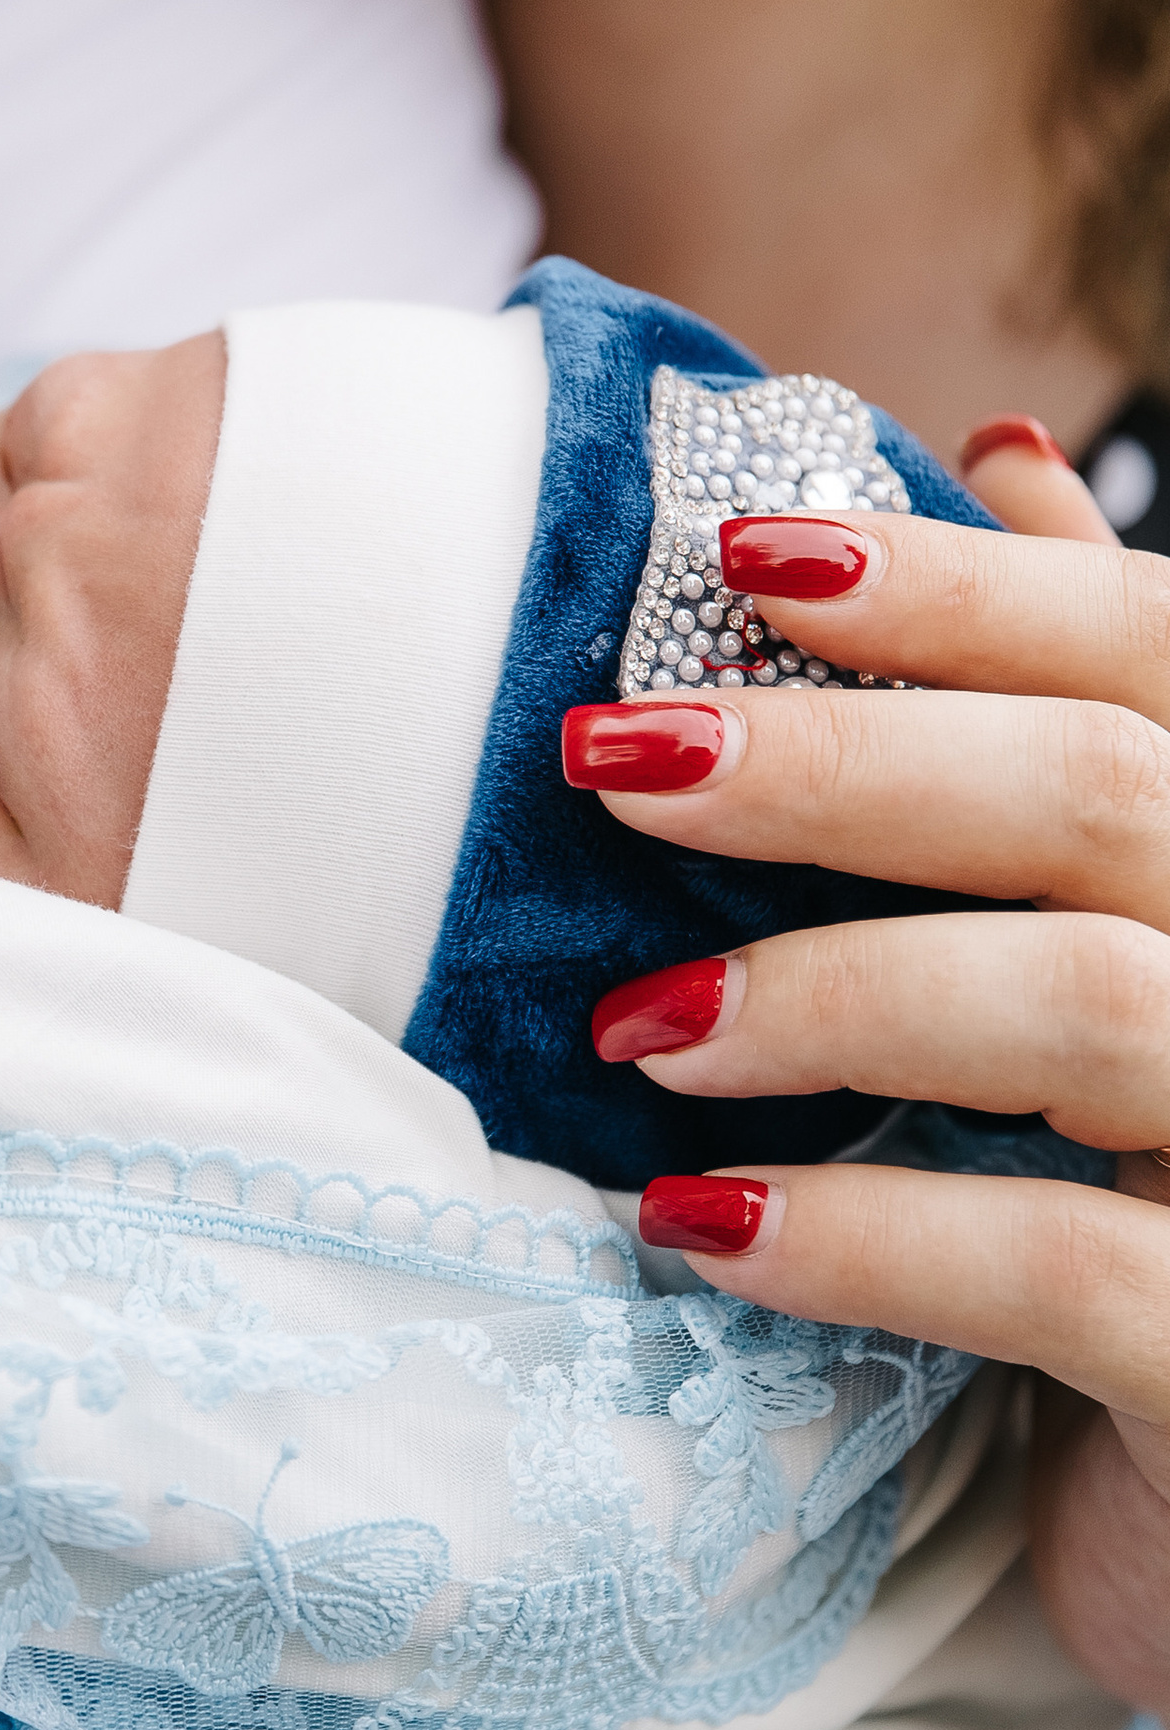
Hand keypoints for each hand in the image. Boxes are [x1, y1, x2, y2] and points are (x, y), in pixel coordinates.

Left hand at [571, 425, 1169, 1710]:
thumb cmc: (1153, 1184)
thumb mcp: (1126, 929)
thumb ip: (1089, 721)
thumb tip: (1004, 459)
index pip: (1156, 654)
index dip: (960, 591)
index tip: (740, 557)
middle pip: (1107, 792)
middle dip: (838, 765)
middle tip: (613, 761)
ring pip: (1086, 1006)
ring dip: (824, 994)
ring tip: (634, 1031)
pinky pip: (1064, 1271)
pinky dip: (859, 1235)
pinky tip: (695, 1225)